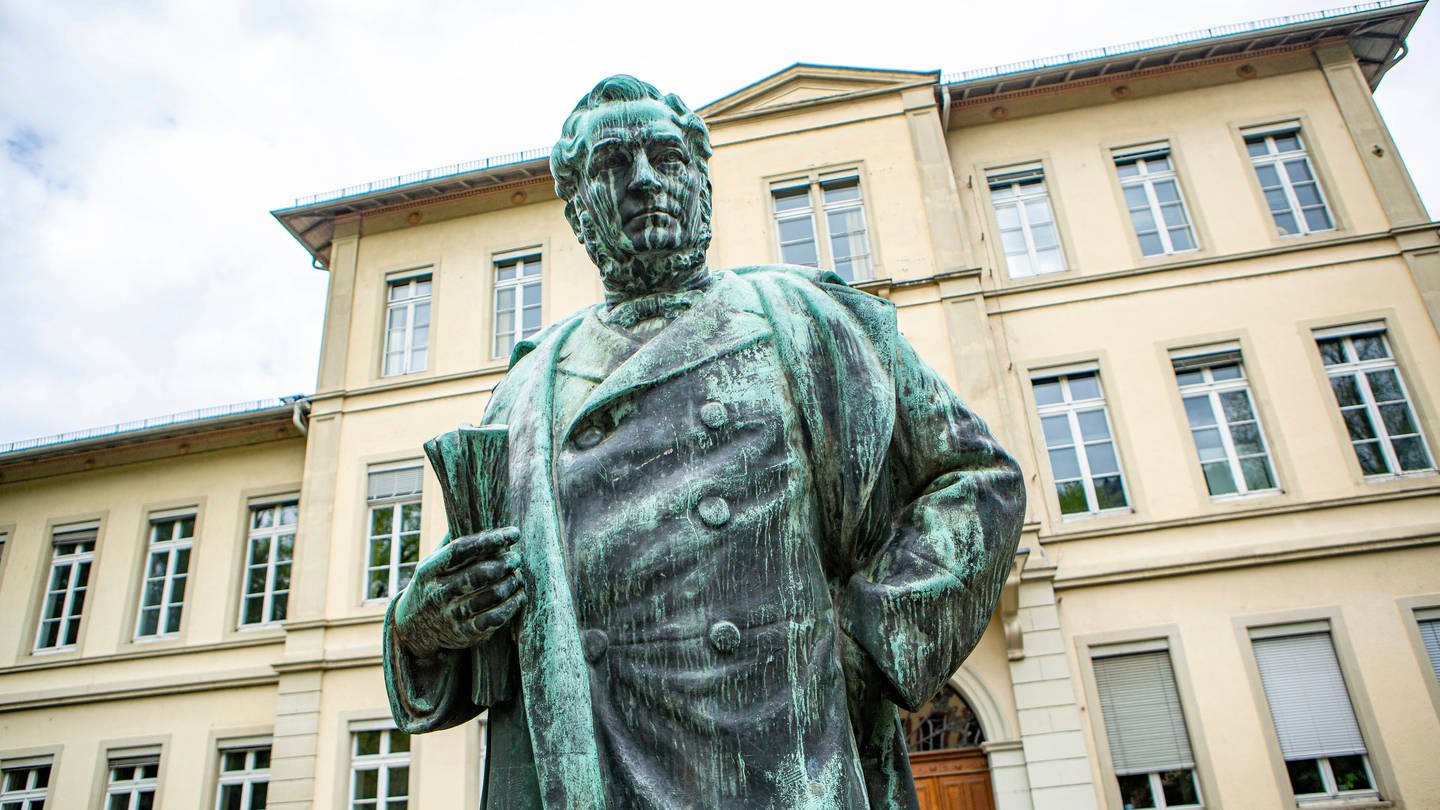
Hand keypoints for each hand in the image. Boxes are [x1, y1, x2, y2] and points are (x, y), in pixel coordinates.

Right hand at [392, 527, 525, 658]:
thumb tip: (477, 511)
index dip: (490, 540)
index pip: (461, 549)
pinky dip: (511, 606)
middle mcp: (437, 593)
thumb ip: (452, 542)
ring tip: (518, 575)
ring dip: (511, 583)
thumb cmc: (433, 584)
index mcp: (428, 570)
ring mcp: (450, 615)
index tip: (513, 533)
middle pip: (478, 574)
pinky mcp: (463, 634)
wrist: (413, 627)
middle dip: (504, 563)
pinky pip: (494, 619)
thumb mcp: (432, 563)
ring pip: (490, 596)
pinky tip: (518, 595)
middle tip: (516, 558)